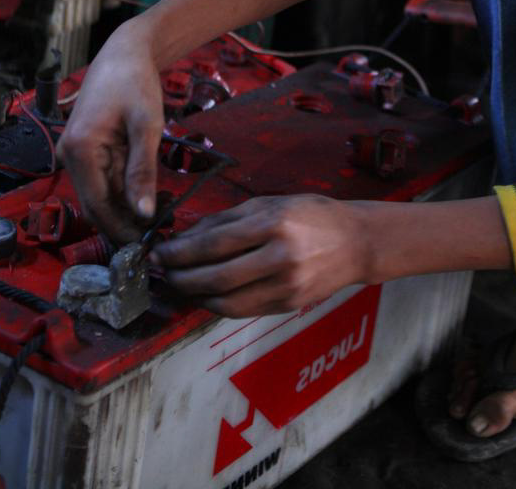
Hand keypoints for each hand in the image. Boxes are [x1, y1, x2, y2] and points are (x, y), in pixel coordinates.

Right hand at [56, 24, 165, 244]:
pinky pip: (104, 181)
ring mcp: (75, 154)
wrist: (125, 53)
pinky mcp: (86, 152)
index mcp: (79, 150)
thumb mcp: (147, 125)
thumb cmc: (135, 82)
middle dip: (125, 223)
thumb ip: (143, 171)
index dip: (122, 228)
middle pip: (96, 205)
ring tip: (163, 212)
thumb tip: (143, 213)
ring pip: (101, 196)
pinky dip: (126, 192)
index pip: (97, 206)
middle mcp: (69, 156)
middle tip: (161, 233)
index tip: (149, 243)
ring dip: (127, 209)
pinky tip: (152, 194)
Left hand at [149, 195, 373, 316]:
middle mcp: (281, 257)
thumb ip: (228, 219)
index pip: (215, 243)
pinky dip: (218, 305)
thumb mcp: (271, 203)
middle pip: (217, 277)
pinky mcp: (289, 305)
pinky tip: (206, 294)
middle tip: (162, 272)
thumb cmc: (313, 216)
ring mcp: (287, 286)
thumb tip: (185, 236)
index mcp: (275, 224)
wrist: (357, 243)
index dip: (180, 251)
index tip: (158, 252)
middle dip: (181, 277)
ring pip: (227, 302)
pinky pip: (243, 311)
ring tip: (180, 285)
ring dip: (195, 296)